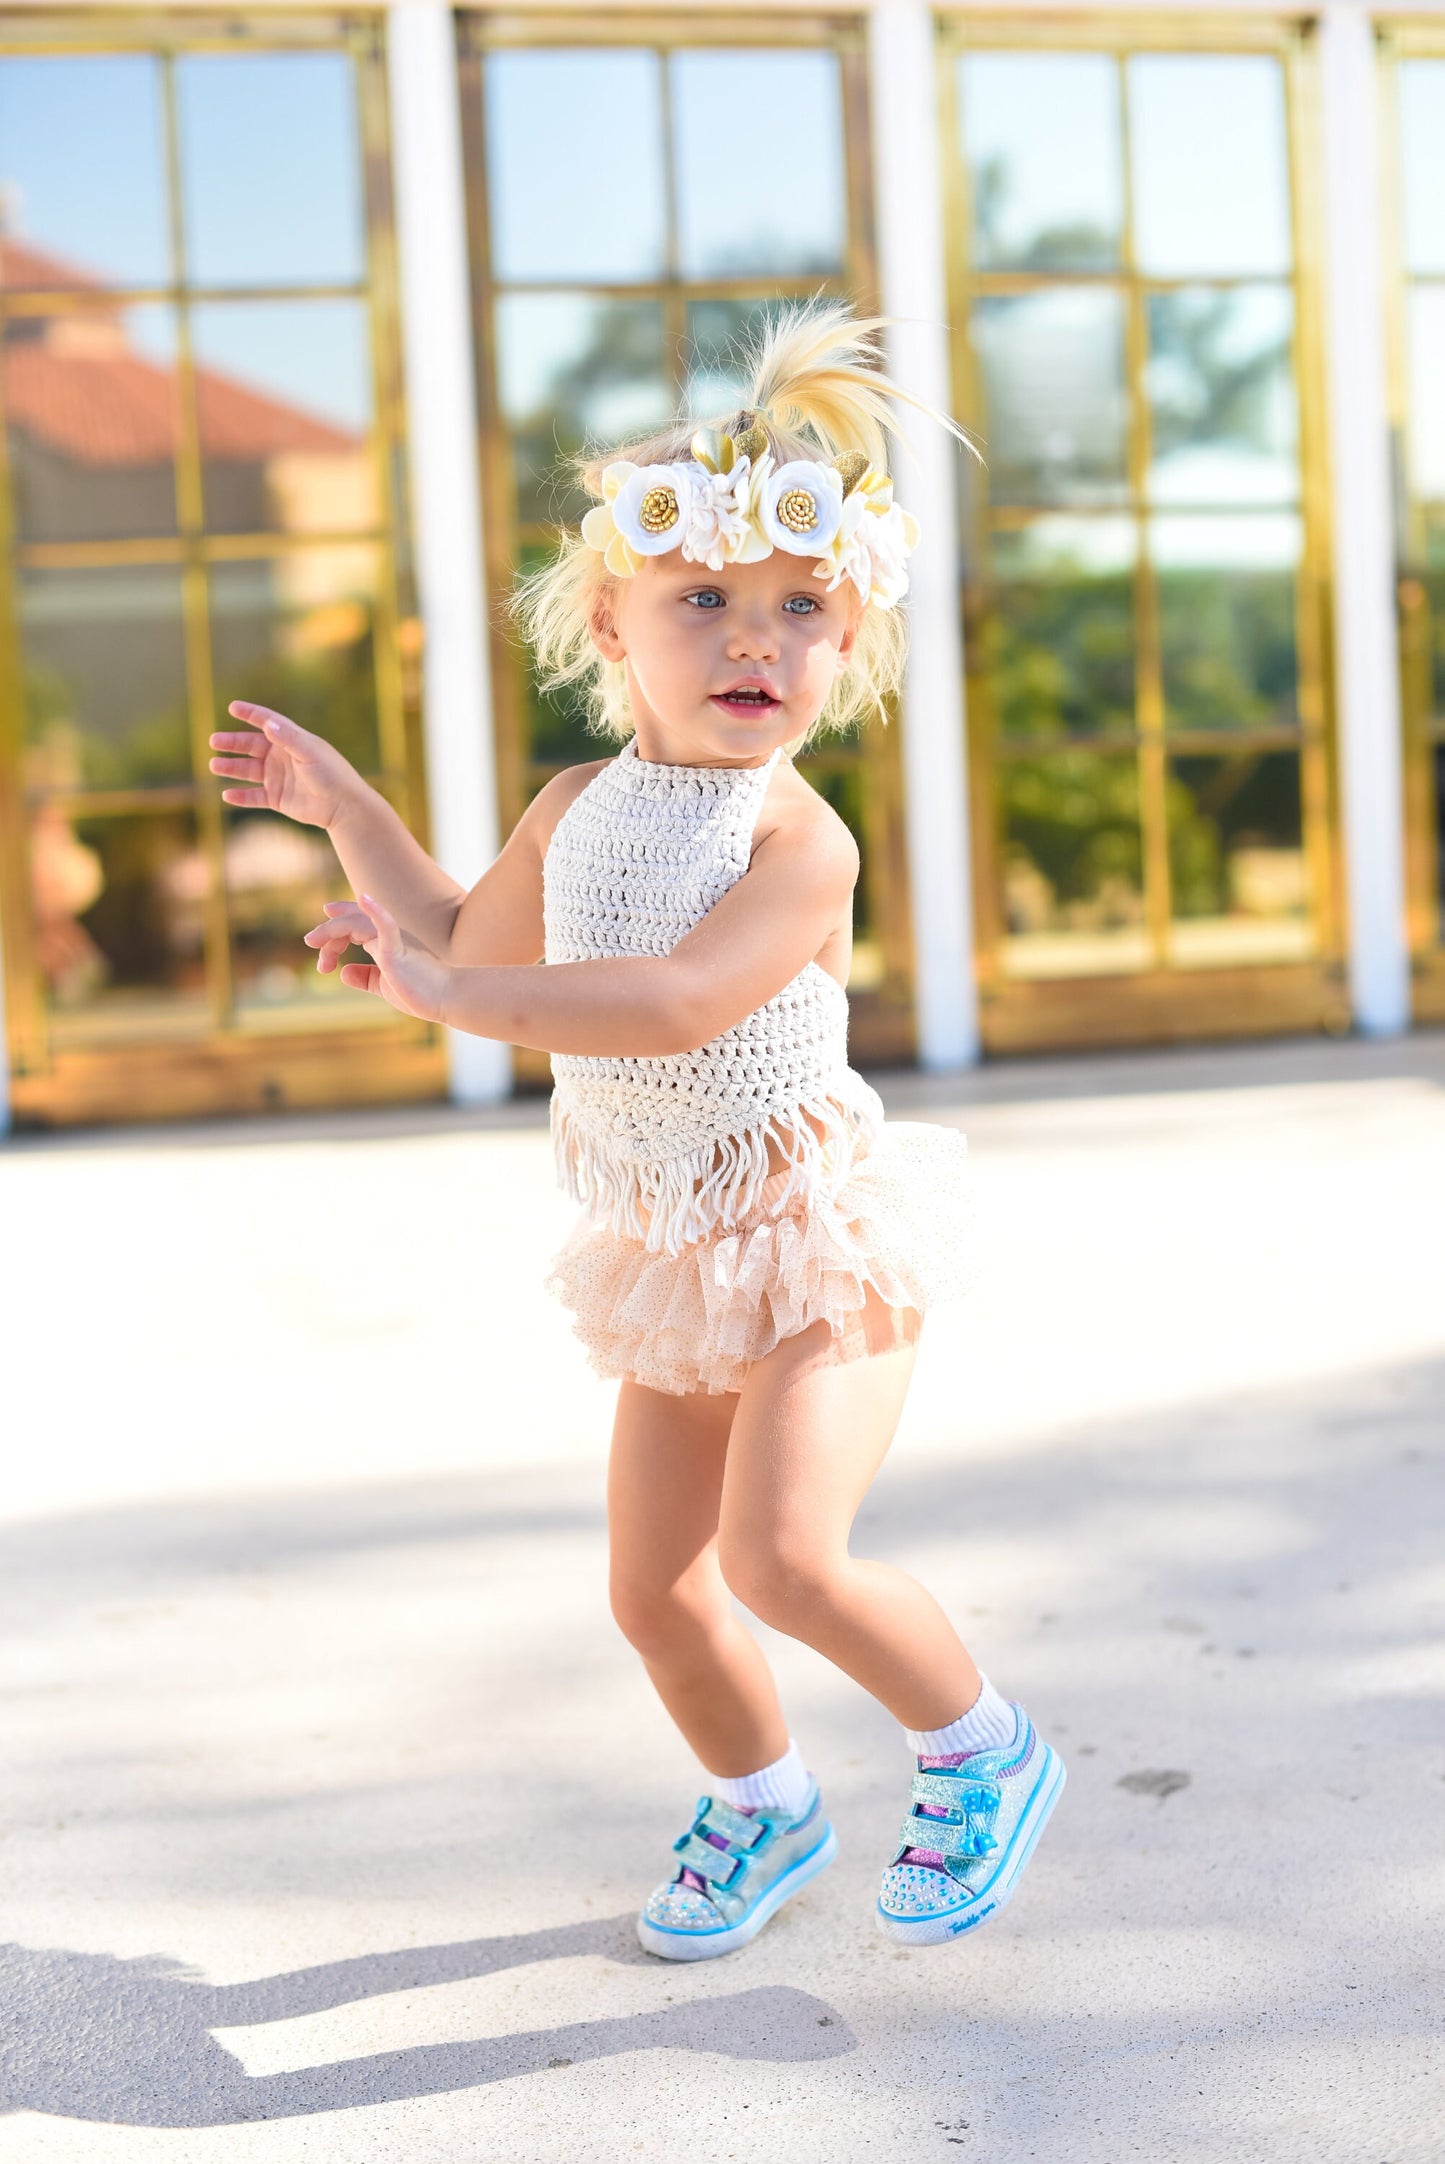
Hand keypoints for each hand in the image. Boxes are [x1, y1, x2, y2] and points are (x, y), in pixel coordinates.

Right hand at [208, 702, 359, 829]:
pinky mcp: (278, 799)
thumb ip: (288, 738)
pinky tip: (227, 795)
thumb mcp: (310, 752)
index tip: (233, 707)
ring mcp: (279, 778)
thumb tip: (267, 724)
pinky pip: (254, 797)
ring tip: (214, 765)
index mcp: (292, 741)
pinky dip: (241, 797)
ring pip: (248, 771)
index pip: (268, 722)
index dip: (251, 714)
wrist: (343, 807)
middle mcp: (282, 757)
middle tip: (214, 741)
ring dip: (231, 768)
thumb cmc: (332, 775)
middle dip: (232, 743)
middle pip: (251, 746)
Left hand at [305, 893, 450, 1024]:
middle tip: (312, 946)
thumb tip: (343, 972)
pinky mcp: (399, 949)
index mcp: (386, 942)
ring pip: (357, 923)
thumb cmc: (421, 993)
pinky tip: (364, 899)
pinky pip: (386, 924)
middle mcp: (388, 935)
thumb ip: (365, 978)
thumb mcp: (385, 986)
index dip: (334, 927)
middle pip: (350, 922)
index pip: (355, 925)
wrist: (449, 999)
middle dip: (327, 933)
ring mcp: (394, 940)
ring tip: (313, 941)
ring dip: (332, 930)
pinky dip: (375, 910)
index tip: (316, 941)